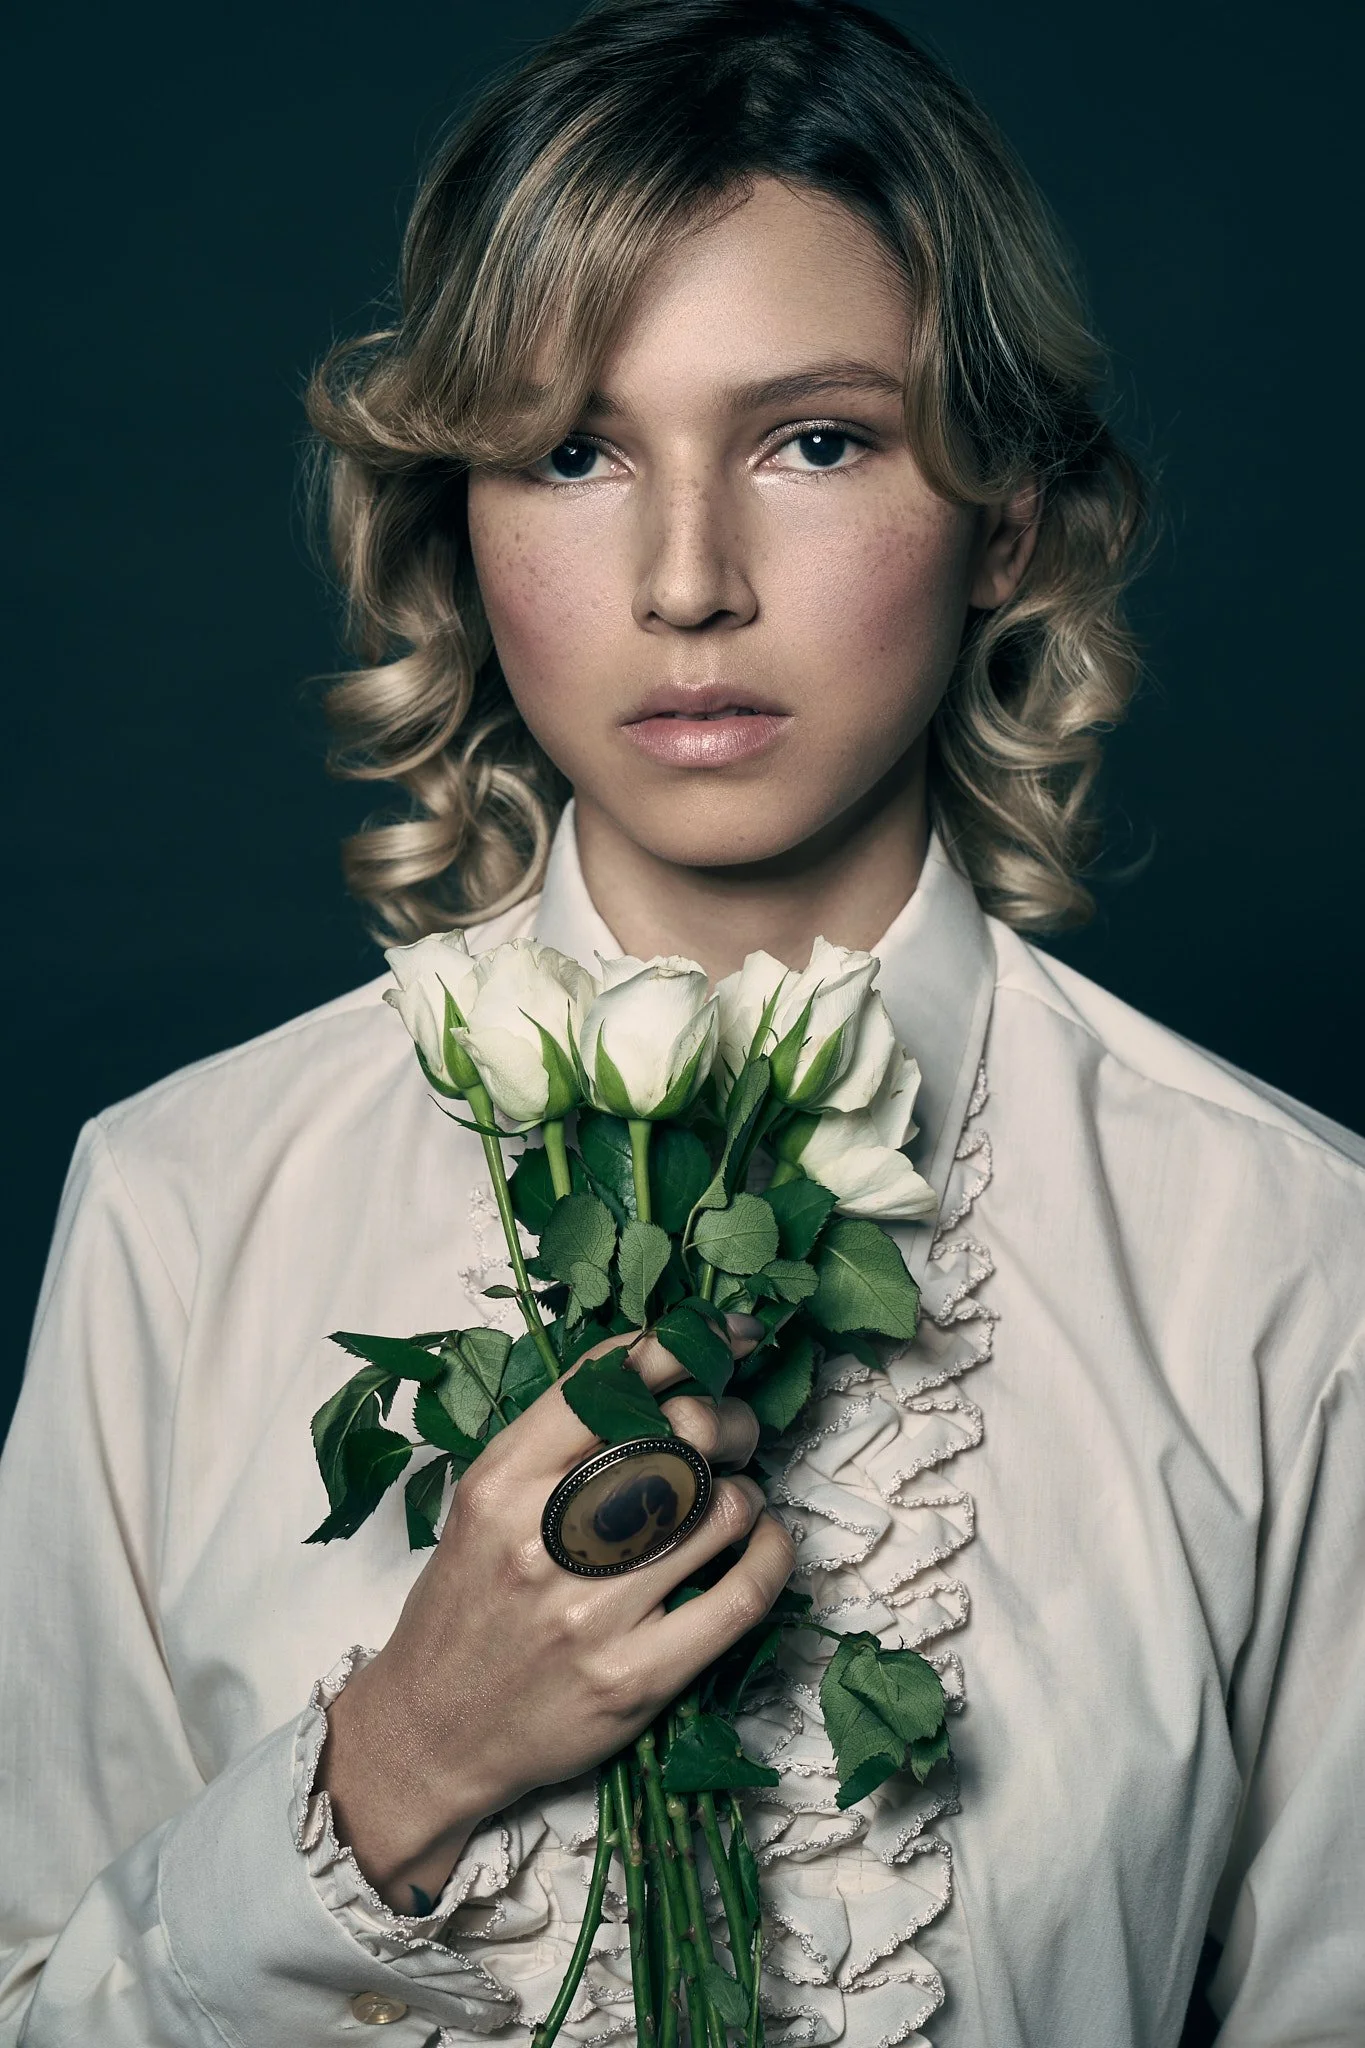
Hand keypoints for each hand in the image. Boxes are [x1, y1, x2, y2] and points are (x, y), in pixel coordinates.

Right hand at [320, 1314, 795, 1911]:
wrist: (430, 1732)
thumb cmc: (466, 1602)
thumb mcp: (483, 1500)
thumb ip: (555, 1439)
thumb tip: (658, 1373)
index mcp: (502, 1482)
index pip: (609, 1381)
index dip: (685, 1344)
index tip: (730, 1337)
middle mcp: (544, 1540)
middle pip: (680, 1436)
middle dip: (731, 1420)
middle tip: (737, 1432)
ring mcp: (592, 1613)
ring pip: (720, 1508)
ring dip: (746, 1491)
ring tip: (734, 1499)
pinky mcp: (635, 1678)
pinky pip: (740, 1596)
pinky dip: (769, 1554)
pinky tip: (761, 1543)